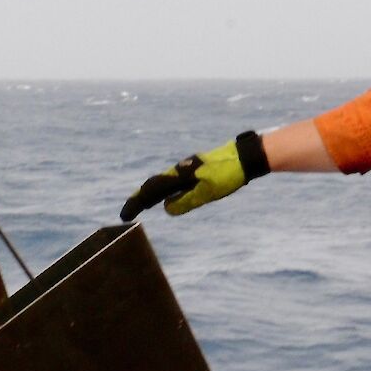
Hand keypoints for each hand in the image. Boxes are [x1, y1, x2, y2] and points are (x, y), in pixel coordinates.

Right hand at [120, 132, 269, 220]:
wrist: (245, 156)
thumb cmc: (227, 174)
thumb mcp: (208, 191)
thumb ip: (187, 200)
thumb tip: (167, 208)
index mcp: (180, 175)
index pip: (152, 190)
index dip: (137, 202)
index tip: (125, 214)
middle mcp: (180, 170)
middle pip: (154, 185)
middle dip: (140, 198)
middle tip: (129, 211)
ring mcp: (187, 169)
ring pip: (164, 182)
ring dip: (151, 194)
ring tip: (143, 203)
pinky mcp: (196, 170)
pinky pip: (174, 181)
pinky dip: (164, 189)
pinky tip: (169, 194)